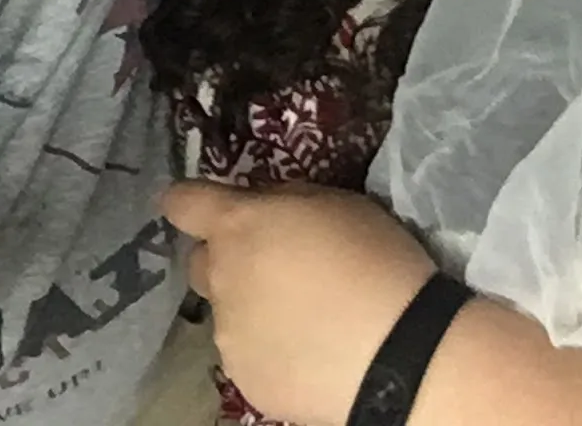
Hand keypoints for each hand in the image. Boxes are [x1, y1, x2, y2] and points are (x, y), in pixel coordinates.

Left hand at [164, 181, 435, 425]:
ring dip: (251, 309)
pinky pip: (249, 356)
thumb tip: (262, 208)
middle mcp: (220, 278)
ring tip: (304, 322)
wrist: (400, 353)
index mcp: (237, 226)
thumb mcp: (334, 202)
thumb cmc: (375, 260)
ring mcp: (228, 335)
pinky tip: (308, 356)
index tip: (204, 209)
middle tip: (275, 271)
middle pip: (201, 263)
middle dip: (227, 261)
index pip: (182, 203)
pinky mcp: (245, 380)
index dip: (189, 203)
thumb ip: (282, 201)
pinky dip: (270, 352)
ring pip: (227, 313)